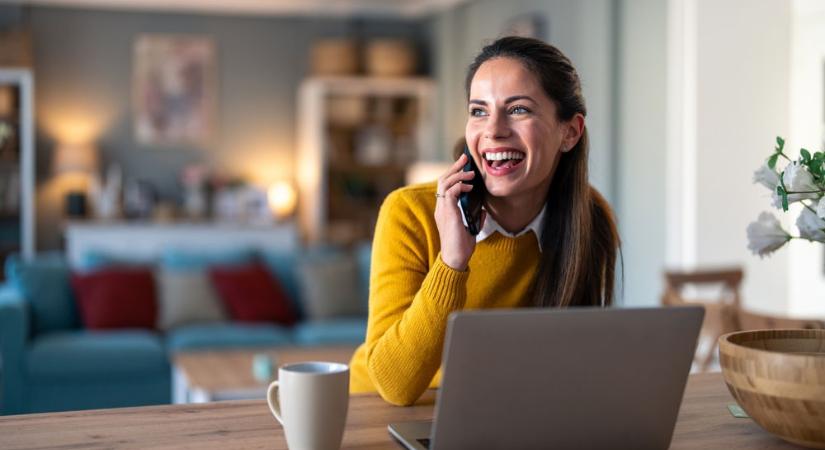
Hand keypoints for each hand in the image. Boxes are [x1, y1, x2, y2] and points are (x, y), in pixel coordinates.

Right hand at [435, 153, 485, 270]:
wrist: (456, 258)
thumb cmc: (462, 246)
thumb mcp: (471, 228)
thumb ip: (475, 217)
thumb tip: (483, 209)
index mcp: (445, 209)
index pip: (445, 186)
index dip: (454, 174)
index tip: (464, 166)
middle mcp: (441, 207)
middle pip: (443, 180)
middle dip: (454, 167)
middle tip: (465, 158)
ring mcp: (443, 209)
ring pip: (445, 183)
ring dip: (458, 174)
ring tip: (470, 172)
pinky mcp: (448, 212)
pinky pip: (450, 192)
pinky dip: (459, 185)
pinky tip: (469, 186)